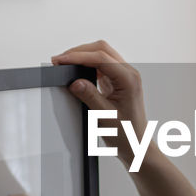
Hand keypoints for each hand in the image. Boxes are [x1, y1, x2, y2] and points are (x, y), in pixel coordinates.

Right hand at [49, 39, 148, 169]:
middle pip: (102, 50)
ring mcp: (123, 76)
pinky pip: (101, 65)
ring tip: (65, 64)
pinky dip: (86, 65)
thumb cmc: (127, 134)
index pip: (100, 58)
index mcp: (129, 79)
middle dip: (79, 52)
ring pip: (101, 54)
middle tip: (59, 61)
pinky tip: (76, 71)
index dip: (78, 56)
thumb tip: (74, 82)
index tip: (60, 61)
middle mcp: (128, 74)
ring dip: (82, 56)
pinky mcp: (117, 81)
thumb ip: (90, 96)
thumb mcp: (105, 116)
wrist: (136, 146)